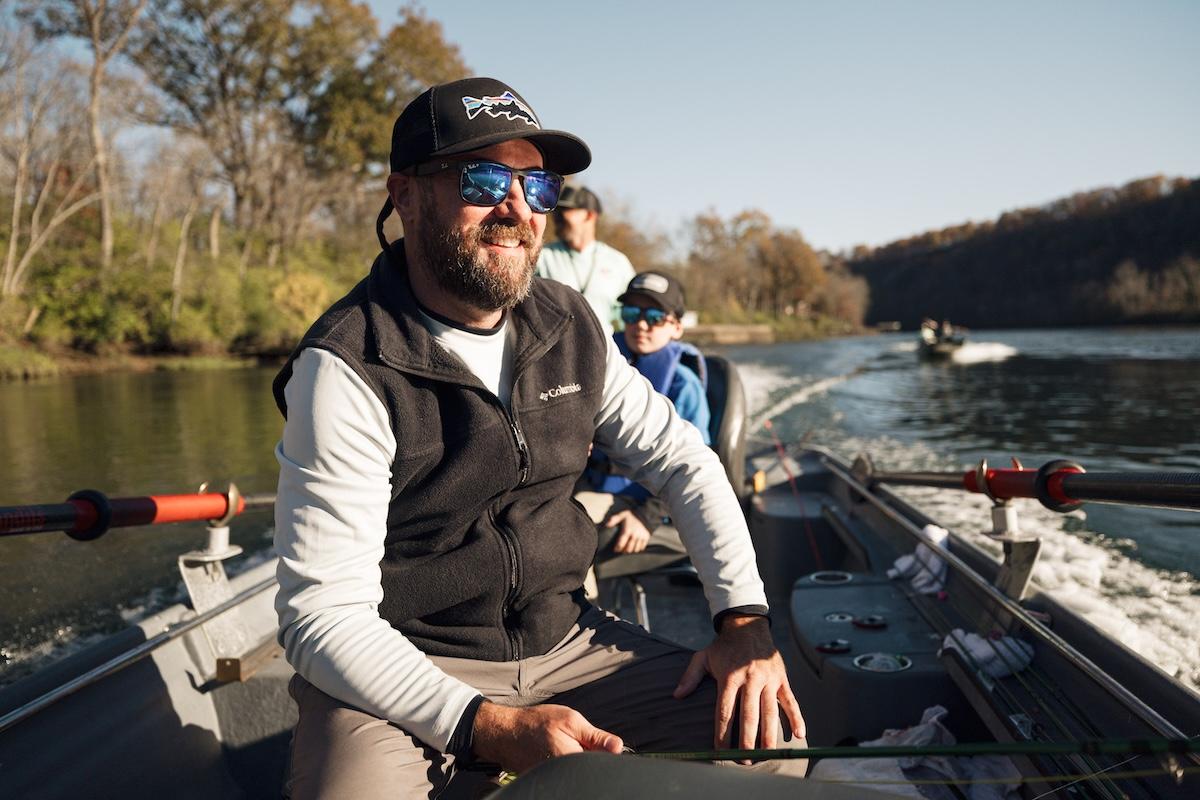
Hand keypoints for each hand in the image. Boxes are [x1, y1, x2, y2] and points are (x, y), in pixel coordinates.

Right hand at [471, 702, 622, 772]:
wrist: (506, 733)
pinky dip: (567, 765)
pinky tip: (556, 752)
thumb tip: (618, 747)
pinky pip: (566, 775)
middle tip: (574, 740)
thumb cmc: (536, 723)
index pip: (603, 764)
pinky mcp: (549, 782)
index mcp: (574, 760)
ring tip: (563, 745)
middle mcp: (564, 775)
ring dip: (579, 760)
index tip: (598, 743)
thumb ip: (596, 736)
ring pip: (579, 772)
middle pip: (591, 770)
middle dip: (591, 756)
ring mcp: (555, 780)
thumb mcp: (570, 720)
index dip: (605, 753)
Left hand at [605, 509, 650, 552]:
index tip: (615, 549)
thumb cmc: (632, 516)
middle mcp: (634, 535)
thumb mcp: (622, 515)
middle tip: (621, 549)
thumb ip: (614, 519)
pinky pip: (642, 548)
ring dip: (631, 550)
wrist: (644, 514)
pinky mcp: (646, 538)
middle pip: (628, 549)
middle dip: (624, 550)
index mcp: (627, 530)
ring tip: (628, 548)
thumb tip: (606, 525)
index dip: (617, 548)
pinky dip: (638, 548)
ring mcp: (641, 537)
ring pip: (635, 549)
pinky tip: (635, 546)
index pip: (621, 544)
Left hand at [673, 615, 804, 758]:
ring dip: (769, 735)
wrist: (748, 626)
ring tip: (767, 755)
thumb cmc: (724, 646)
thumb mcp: (703, 657)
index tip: (720, 751)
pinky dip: (797, 717)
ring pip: (770, 711)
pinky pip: (791, 700)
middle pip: (748, 715)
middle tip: (744, 760)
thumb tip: (676, 696)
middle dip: (746, 740)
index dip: (722, 733)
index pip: (725, 711)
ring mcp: (768, 679)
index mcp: (729, 677)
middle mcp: (750, 679)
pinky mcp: (782, 678)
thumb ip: (690, 677)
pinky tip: (799, 734)